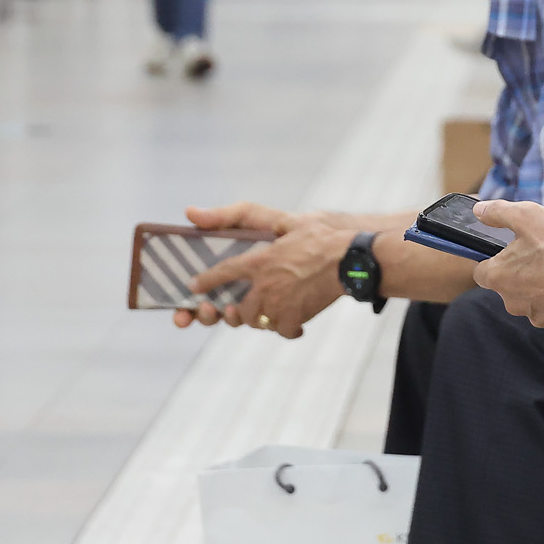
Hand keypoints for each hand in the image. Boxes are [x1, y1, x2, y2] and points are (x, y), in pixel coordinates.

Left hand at [177, 202, 363, 337]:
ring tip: (270, 309)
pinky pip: (281, 331)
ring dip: (260, 318)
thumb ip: (236, 215)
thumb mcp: (281, 218)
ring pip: (257, 322)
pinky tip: (292, 321)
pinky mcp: (296, 317)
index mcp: (258, 261)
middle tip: (242, 305)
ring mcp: (280, 304)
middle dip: (237, 309)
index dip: (206, 282)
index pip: (221, 274)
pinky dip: (285, 328)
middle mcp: (264, 286)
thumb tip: (191, 212)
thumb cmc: (320, 235)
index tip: (195, 287)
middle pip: (238, 308)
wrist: (352, 259)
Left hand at [470, 200, 543, 330]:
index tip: (508, 251)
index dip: (492, 259)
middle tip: (539, 255)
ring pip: (528, 297)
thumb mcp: (527, 216)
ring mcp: (531, 314)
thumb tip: (479, 210)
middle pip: (506, 285)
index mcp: (497, 277)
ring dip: (538, 286)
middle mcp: (509, 300)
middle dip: (518, 272)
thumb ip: (499, 212)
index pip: (481, 271)